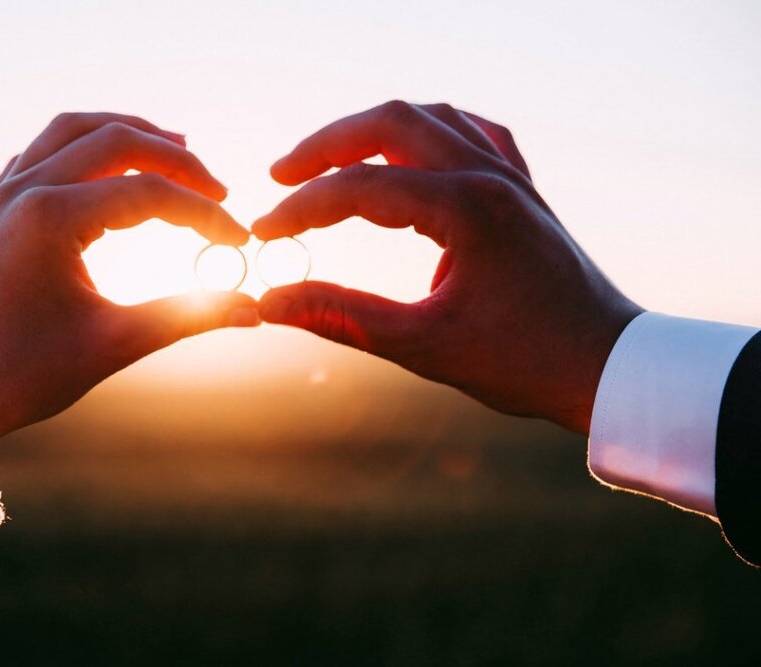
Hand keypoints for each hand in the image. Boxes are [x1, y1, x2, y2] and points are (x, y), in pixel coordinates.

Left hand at [0, 113, 257, 444]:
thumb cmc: (24, 374)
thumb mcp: (114, 344)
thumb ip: (188, 317)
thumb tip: (253, 310)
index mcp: (50, 219)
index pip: (150, 195)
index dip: (204, 215)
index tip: (238, 241)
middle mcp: (23, 190)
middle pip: (115, 141)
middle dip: (176, 160)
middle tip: (217, 190)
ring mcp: (3, 192)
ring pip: (74, 130)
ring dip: (129, 134)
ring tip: (177, 148)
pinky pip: (44, 149)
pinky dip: (87, 146)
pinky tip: (112, 166)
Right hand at [253, 101, 642, 433]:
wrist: (607, 366)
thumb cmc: (524, 362)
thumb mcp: (423, 346)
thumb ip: (341, 318)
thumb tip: (270, 303)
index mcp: (466, 210)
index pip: (359, 188)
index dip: (301, 208)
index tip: (263, 233)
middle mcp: (490, 177)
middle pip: (391, 123)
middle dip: (326, 145)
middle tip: (280, 175)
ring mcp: (511, 177)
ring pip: (429, 118)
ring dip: (371, 132)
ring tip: (328, 162)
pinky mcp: (522, 190)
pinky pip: (471, 134)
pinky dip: (428, 133)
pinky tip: (410, 151)